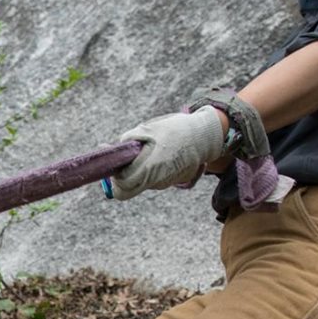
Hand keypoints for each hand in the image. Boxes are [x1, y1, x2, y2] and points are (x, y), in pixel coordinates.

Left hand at [108, 107, 225, 199]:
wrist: (205, 136)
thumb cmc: (175, 129)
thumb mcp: (148, 129)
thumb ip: (128, 140)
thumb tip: (113, 149)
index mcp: (150, 167)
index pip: (123, 186)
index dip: (116, 177)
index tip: (116, 165)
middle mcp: (157, 180)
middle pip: (130, 190)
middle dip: (123, 179)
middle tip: (124, 164)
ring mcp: (166, 183)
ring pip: (142, 184)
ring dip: (139, 172)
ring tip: (147, 153)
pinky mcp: (173, 182)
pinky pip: (154, 180)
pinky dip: (151, 171)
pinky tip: (159, 156)